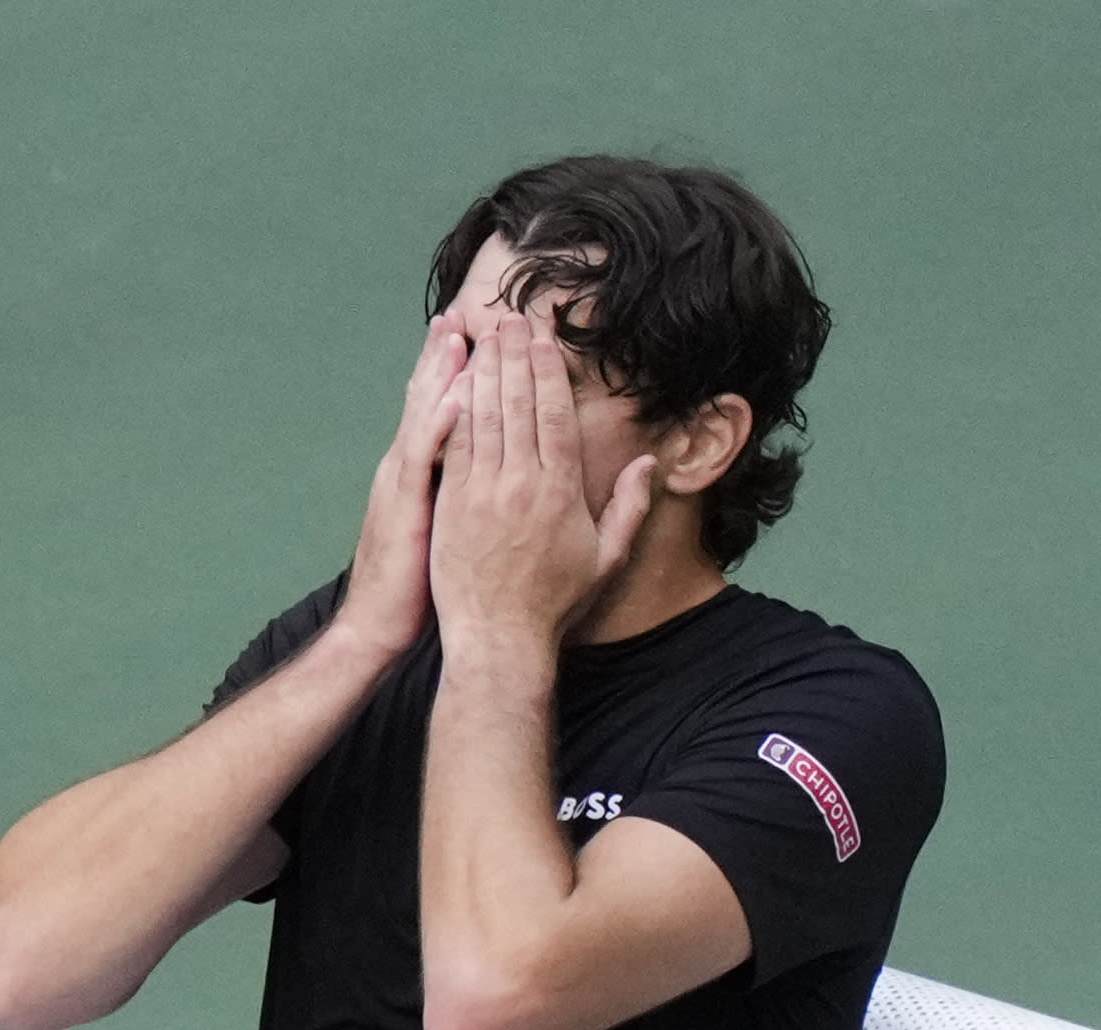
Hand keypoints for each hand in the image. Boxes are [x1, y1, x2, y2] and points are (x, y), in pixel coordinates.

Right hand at [335, 311, 467, 658]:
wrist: (377, 624)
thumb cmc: (418, 582)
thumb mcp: (441, 525)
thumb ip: (456, 488)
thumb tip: (483, 466)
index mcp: (418, 470)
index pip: (439, 409)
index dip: (455, 372)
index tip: (478, 334)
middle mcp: (405, 466)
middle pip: (426, 399)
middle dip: (444, 355)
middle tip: (462, 312)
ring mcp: (401, 483)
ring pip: (421, 417)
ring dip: (438, 375)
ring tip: (457, 335)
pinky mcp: (404, 507)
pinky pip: (422, 460)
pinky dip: (436, 427)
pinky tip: (453, 400)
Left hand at [429, 312, 655, 658]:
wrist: (499, 638)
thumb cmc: (555, 602)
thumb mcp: (607, 557)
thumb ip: (630, 506)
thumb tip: (649, 463)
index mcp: (561, 491)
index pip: (556, 415)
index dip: (549, 371)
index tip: (544, 340)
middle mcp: (522, 484)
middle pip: (518, 404)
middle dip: (514, 356)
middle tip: (509, 319)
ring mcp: (482, 492)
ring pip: (484, 416)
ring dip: (484, 371)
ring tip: (483, 336)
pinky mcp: (451, 503)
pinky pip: (454, 444)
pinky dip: (454, 408)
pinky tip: (453, 381)